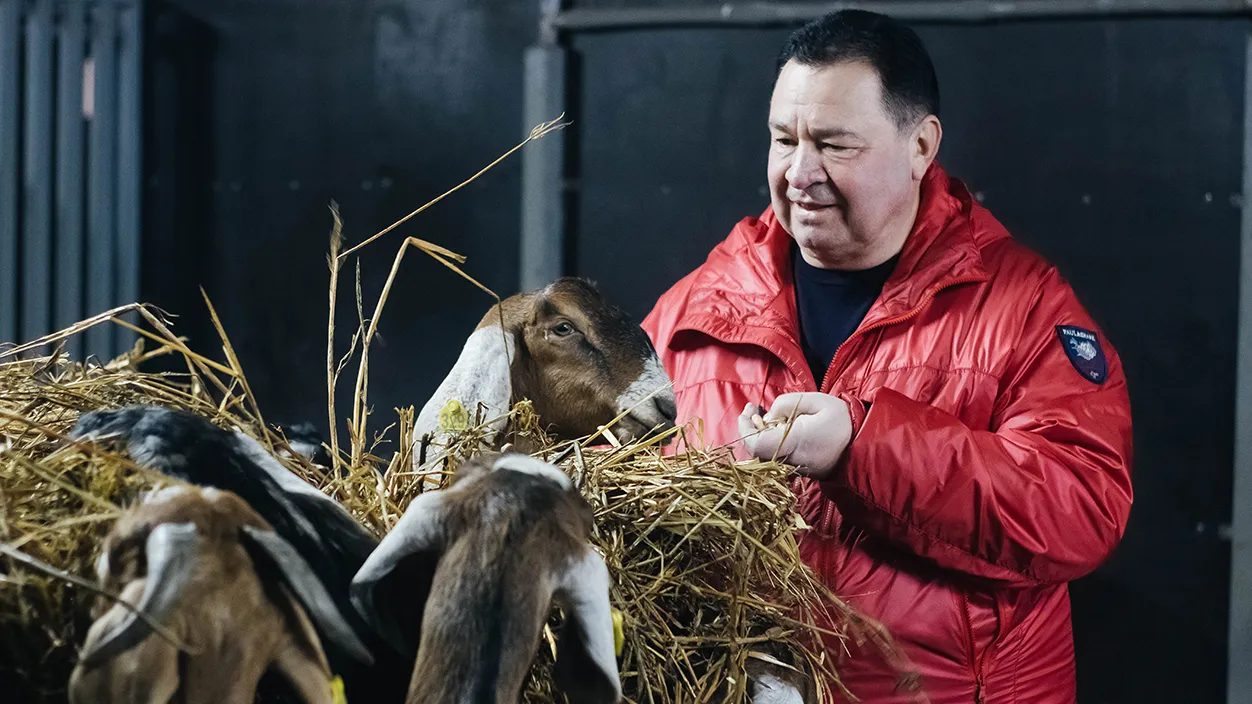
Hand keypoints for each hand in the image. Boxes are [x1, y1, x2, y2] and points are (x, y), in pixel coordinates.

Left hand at [737, 392, 852, 479]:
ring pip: (762, 456)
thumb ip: (788, 403)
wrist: (863, 447)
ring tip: (762, 416)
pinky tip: (775, 428)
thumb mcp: (817, 401)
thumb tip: (768, 417)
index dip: (745, 428)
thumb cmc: (841, 421)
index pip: (755, 444)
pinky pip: (774, 458)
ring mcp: (793, 468)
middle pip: (755, 451)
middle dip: (749, 428)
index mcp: (793, 443)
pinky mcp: (797, 470)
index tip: (749, 409)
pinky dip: (768, 443)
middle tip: (753, 409)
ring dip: (757, 435)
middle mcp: (789, 460)